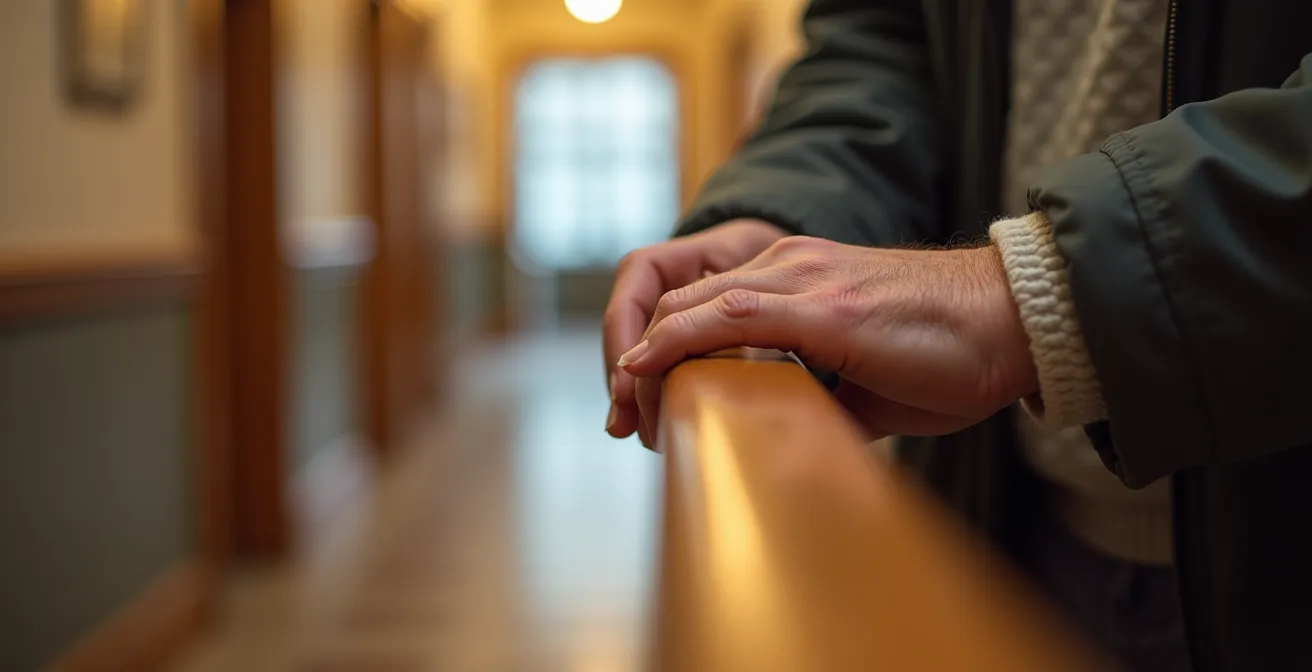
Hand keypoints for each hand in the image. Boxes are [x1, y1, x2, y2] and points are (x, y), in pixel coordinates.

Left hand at [617, 236, 1038, 441]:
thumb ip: (814, 397)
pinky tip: (642, 370)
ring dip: (647, 359)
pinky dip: (675, 343)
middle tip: (621, 417)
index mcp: (798, 281)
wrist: (1016, 325)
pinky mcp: (823, 305)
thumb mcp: (864, 383)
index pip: (703, 307)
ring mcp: (804, 278)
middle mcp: (790, 266)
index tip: (642, 406)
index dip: (662, 352)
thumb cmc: (951, 355)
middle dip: (640, 359)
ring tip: (623, 408)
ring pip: (693, 306)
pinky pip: (727, 316)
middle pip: (683, 304)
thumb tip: (779, 440)